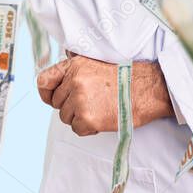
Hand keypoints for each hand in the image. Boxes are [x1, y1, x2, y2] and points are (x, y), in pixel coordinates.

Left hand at [36, 54, 173, 135]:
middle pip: (57, 104)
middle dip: (71, 106)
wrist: (148, 90)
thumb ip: (75, 70)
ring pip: (66, 118)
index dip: (46, 93)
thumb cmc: (126, 78)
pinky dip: (89, 128)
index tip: (52, 97)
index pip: (44, 80)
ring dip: (80, 117)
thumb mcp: (96, 64)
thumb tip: (56, 79)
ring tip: (100, 108)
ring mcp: (80, 100)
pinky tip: (103, 117)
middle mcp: (75, 81)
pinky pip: (77, 129)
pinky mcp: (87, 118)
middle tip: (92, 102)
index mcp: (75, 66)